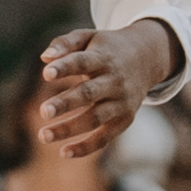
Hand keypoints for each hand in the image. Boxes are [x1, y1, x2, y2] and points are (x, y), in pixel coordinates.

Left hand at [24, 19, 176, 157]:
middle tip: (43, 112)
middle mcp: (114, 81)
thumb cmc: (106, 48)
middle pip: (89, 93)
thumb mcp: (88, 37)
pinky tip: (63, 152)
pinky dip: (86, 147)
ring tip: (43, 135)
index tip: (46, 73)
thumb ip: (65, 44)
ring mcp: (121, 102)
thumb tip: (45, 58)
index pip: (83, 62)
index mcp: (103, 57)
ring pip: (95, 118)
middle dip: (66, 103)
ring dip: (70, 128)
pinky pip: (105, 137)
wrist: (147, 58)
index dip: (65, 67)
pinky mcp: (125, 119)